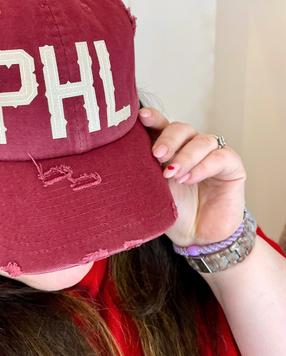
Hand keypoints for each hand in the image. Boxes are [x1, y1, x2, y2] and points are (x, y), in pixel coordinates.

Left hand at [139, 107, 246, 246]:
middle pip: (181, 128)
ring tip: (172, 174)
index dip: (153, 118)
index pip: (162, 126)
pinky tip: (189, 179)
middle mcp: (191, 147)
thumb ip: (145, 170)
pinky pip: (220, 157)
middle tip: (157, 154)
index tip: (141, 117)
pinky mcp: (232, 167)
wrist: (196, 237)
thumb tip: (123, 156)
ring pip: (202, 140)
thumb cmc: (174, 213)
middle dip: (168, 139)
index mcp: (170, 149)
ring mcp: (212, 155)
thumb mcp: (154, 190)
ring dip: (185, 155)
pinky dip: (203, 166)